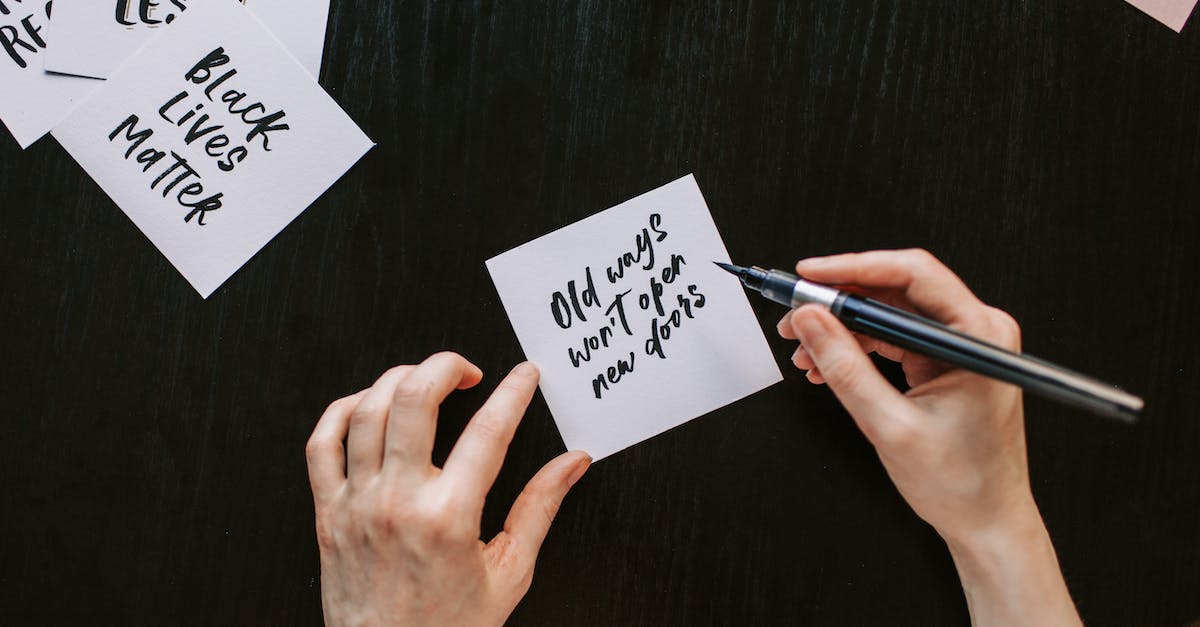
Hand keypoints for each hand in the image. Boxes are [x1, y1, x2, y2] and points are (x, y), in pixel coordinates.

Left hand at [305, 352, 590, 626]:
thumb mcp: (510, 573)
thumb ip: (539, 509)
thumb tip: (571, 464)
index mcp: (448, 518)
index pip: (488, 431)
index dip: (513, 392)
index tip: (524, 376)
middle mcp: (397, 503)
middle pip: (415, 399)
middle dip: (447, 366)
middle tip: (469, 371)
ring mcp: (356, 504)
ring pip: (366, 410)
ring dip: (400, 379)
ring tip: (425, 382)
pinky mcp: (328, 512)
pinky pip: (321, 442)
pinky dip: (343, 410)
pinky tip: (369, 405)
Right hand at [778, 249, 1079, 625]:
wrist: (987, 522)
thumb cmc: (964, 484)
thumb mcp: (891, 426)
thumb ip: (846, 369)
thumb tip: (812, 322)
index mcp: (980, 336)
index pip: (913, 275)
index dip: (855, 268)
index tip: (812, 275)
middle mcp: (975, 332)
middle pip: (896, 291)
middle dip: (838, 302)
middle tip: (796, 315)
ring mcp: (959, 347)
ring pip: (888, 315)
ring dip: (842, 328)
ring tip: (804, 348)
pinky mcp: (944, 362)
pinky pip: (892, 339)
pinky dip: (856, 348)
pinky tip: (826, 363)